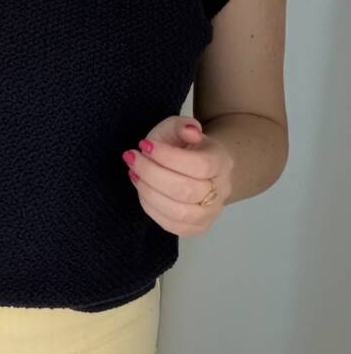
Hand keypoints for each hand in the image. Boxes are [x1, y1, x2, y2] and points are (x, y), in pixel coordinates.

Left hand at [121, 115, 234, 236]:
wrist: (194, 166)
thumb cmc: (183, 145)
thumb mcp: (178, 127)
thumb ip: (182, 125)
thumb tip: (190, 130)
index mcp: (222, 161)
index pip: (199, 165)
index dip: (168, 157)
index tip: (144, 144)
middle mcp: (222, 190)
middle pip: (187, 190)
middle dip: (152, 174)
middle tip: (132, 158)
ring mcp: (211, 212)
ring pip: (179, 212)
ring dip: (149, 192)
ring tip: (134, 174)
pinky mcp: (196, 228)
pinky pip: (172, 226)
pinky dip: (151, 208)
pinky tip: (142, 189)